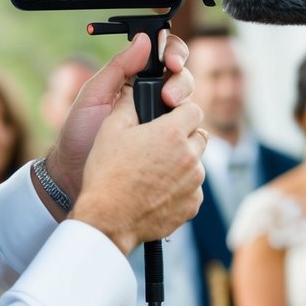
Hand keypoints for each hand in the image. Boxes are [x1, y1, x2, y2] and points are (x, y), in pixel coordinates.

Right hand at [65, 40, 205, 252]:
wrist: (107, 220)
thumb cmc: (106, 173)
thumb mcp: (111, 127)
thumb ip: (130, 101)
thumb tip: (138, 85)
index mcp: (172, 133)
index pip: (192, 109)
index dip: (179, 110)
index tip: (168, 116)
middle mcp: (188, 157)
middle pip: (198, 134)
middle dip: (183, 134)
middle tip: (159, 142)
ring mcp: (193, 183)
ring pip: (197, 161)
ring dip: (182, 160)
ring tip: (155, 167)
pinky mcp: (192, 205)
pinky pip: (193, 187)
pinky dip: (180, 185)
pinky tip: (157, 188)